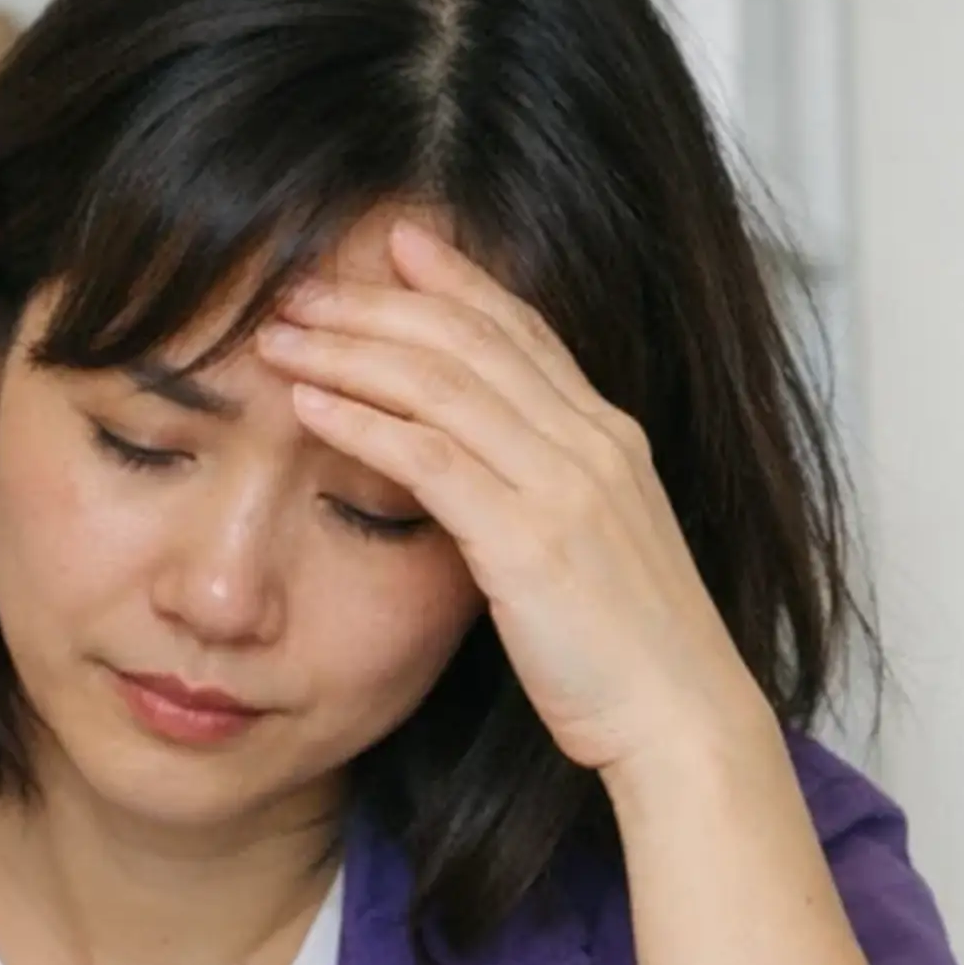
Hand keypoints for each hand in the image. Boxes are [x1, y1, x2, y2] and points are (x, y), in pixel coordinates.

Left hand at [255, 219, 763, 782]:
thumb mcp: (596, 553)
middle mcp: (592, 443)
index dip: (458, 280)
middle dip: (378, 304)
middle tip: (303, 286)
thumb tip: (486, 478)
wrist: (682, 721)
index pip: (524, 331)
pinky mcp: (527, 542)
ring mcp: (563, 487)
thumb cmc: (631, 658)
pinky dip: (360, 421)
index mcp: (611, 438)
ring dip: (349, 350)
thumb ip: (547, 498)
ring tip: (281, 335)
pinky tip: (307, 405)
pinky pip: (427, 459)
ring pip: (440, 383)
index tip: (398, 243)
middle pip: (469, 340)